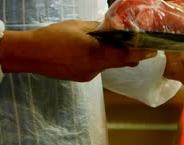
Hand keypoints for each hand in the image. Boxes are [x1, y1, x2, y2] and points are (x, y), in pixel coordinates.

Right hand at [0, 20, 156, 81]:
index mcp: (95, 54)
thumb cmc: (52, 37)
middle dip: (128, 54)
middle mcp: (94, 68)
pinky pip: (95, 68)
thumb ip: (98, 29)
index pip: (124, 56)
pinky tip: (85, 51)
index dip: (140, 54)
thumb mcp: (78, 27)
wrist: (30, 55)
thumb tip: (113, 28)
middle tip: (137, 46)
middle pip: (117, 62)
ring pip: (106, 65)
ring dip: (109, 56)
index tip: (153, 51)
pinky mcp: (80, 78)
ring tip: (102, 44)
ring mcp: (87, 75)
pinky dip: (97, 60)